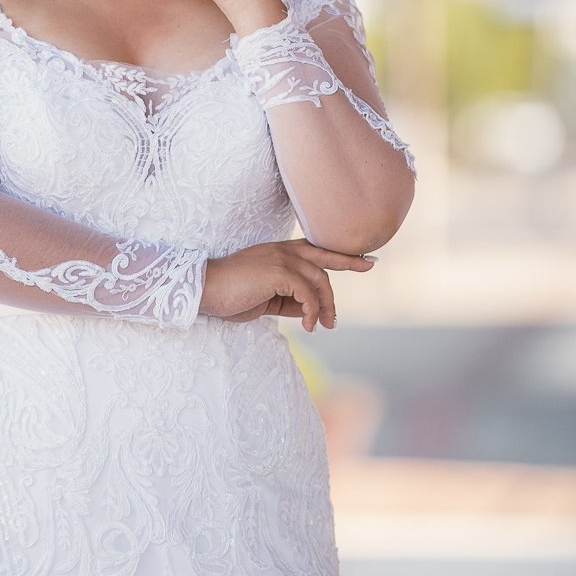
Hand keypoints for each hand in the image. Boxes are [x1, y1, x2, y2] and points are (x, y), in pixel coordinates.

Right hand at [200, 239, 375, 328]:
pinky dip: (313, 311)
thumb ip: (287, 300)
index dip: (337, 253)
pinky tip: (309, 325)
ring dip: (327, 305)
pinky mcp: (278, 272)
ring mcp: (281, 259)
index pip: (313, 250)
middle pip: (324, 255)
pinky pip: (308, 293)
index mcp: (278, 253)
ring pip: (319, 279)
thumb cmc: (230, 295)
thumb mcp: (264, 299)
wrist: (205, 289)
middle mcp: (282, 251)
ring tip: (325, 325)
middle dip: (349, 260)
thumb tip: (309, 313)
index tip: (361, 256)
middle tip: (371, 265)